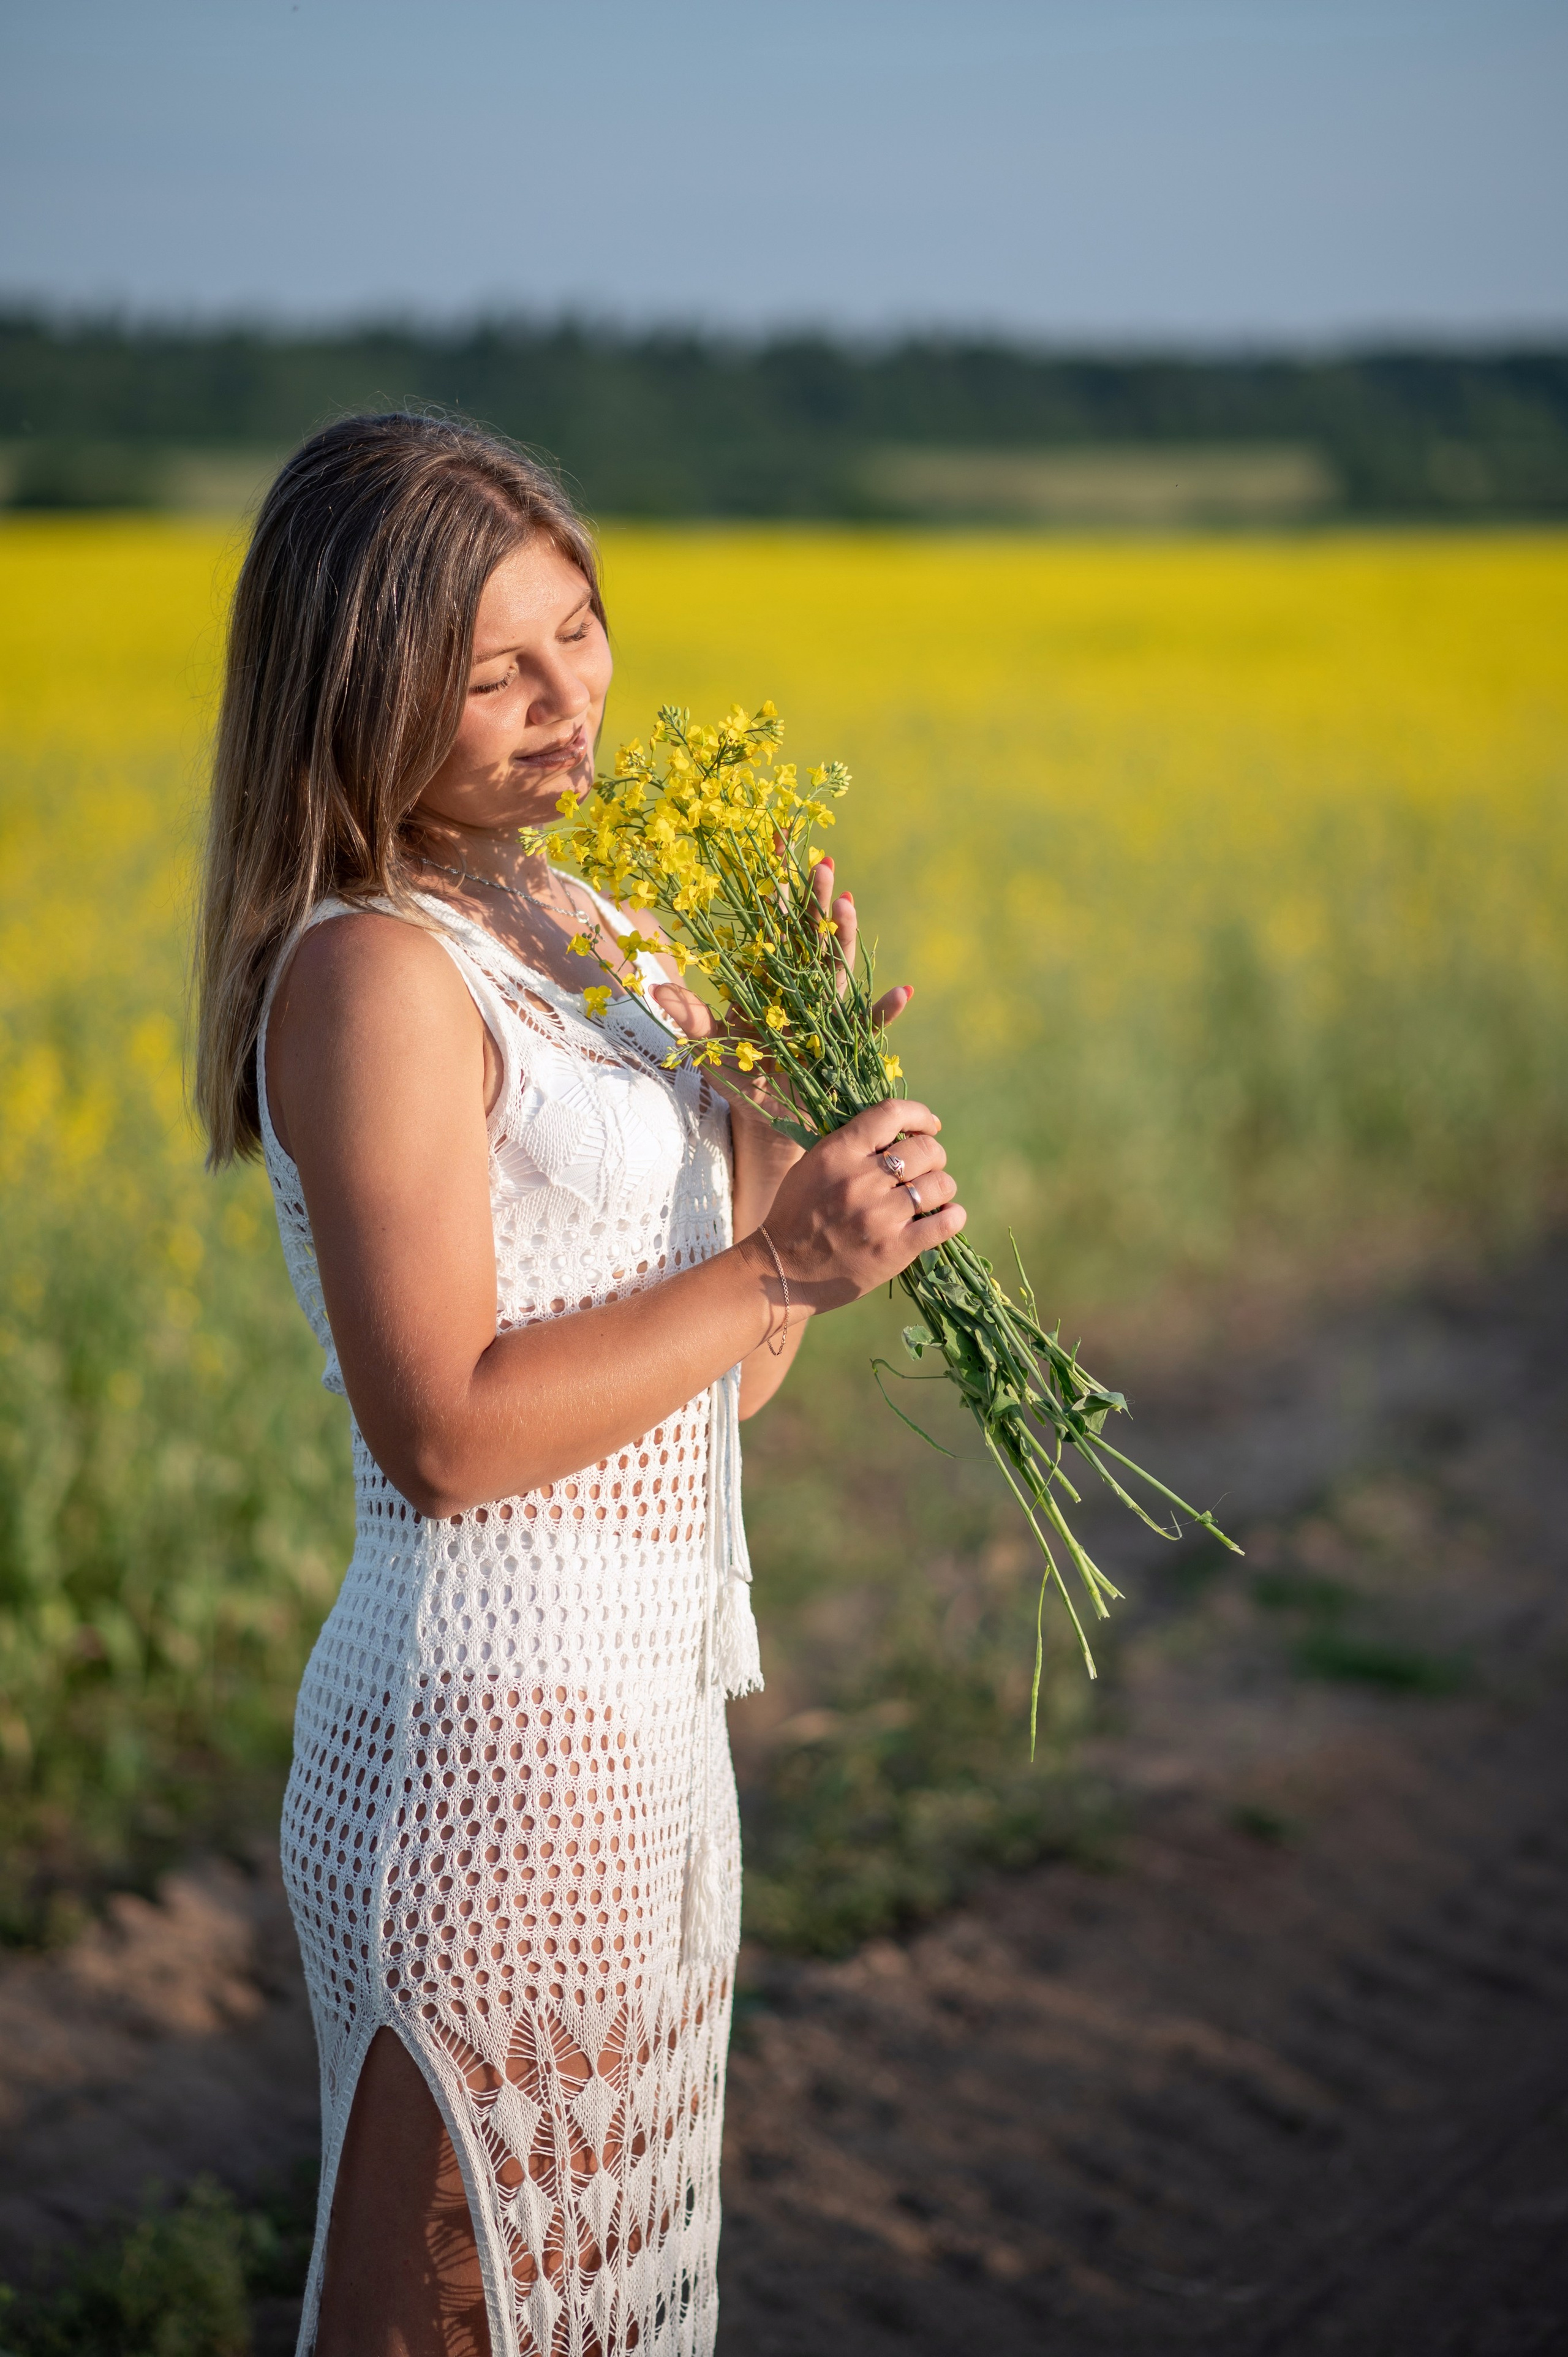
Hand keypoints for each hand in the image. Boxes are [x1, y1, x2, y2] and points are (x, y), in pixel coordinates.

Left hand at [648, 854, 910, 1119]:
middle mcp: (801, 988)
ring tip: (846, 902)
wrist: (769, 1120)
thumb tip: (658, 988)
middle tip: (822, 861)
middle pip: (811, 934)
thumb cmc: (741, 1078)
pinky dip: (884, 1010)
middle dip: (816, 898)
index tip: (779, 842)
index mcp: (768, 980)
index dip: (777, 886)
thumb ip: (692, 1017)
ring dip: (843, 936)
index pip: (773, 924)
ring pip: (837, 965)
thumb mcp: (711, 1047)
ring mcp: (827, 1012)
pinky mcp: (845, 1043)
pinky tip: (901, 992)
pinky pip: (868, 1024)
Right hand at [753, 1099, 963, 1311]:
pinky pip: (943, 1225)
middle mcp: (862, 1180)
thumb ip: (850, 1147)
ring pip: (940, 1184)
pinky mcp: (894, 1249)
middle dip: (934, 1155)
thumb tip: (895, 1132)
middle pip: (925, 1150)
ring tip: (934, 1194)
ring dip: (943, 1186)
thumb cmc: (794, 1215)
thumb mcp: (812, 1166)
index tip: (929, 1126)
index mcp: (839, 1152)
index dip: (920, 1115)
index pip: (892, 1113)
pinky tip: (949, 1216)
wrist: (780, 1271)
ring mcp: (880, 1215)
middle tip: (928, 1166)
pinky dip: (953, 1217)